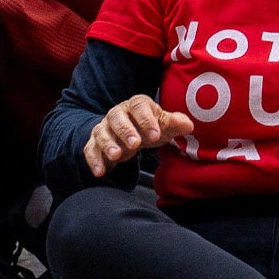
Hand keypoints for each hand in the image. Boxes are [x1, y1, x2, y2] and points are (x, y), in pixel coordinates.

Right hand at [78, 92, 197, 175]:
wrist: (129, 133)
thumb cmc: (148, 127)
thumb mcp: (163, 125)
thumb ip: (174, 124)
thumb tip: (188, 125)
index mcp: (136, 106)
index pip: (139, 107)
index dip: (147, 120)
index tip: (155, 135)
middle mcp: (117, 114)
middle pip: (117, 117)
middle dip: (125, 130)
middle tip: (136, 144)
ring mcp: (104, 128)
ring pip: (101, 133)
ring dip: (108, 144)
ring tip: (116, 156)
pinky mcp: (95, 143)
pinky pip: (90, 149)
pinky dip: (94, 160)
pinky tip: (100, 172)